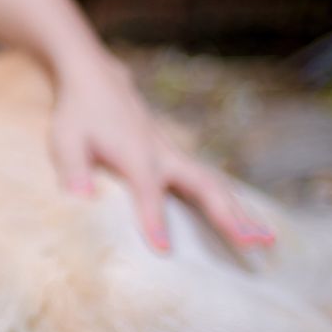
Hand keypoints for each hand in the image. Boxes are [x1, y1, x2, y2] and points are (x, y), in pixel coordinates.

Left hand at [48, 52, 273, 252]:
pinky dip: (230, 204)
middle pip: (203, 186)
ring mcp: (174, 155)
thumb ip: (72, 170)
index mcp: (135, 154)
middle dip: (228, 216)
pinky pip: (209, 183)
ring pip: (214, 185)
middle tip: (253, 244)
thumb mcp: (65, 139)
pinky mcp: (177, 159)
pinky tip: (248, 225)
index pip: (148, 191)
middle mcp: (163, 155)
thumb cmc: (79, 114)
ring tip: (266, 241)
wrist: (99, 80)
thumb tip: (80, 201)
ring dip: (241, 212)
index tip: (165, 251)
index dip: (154, 220)